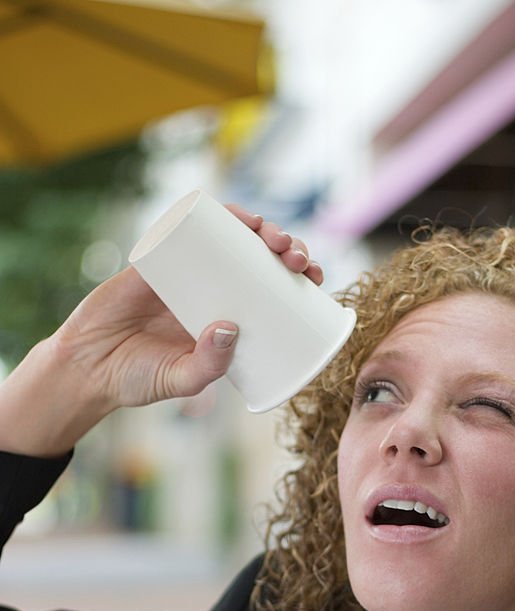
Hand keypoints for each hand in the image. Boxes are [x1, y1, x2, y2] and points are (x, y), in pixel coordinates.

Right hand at [50, 205, 323, 410]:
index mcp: (227, 316)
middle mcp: (211, 288)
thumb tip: (230, 328)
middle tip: (297, 261)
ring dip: (258, 226)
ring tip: (274, 238)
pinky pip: (184, 227)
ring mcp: (185, 270)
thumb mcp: (182, 381)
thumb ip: (208, 365)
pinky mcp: (154, 259)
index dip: (299, 279)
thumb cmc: (138, 380)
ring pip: (229, 236)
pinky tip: (235, 212)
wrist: (86, 368)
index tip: (316, 279)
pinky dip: (210, 213)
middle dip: (286, 249)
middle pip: (258, 257)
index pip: (273, 289)